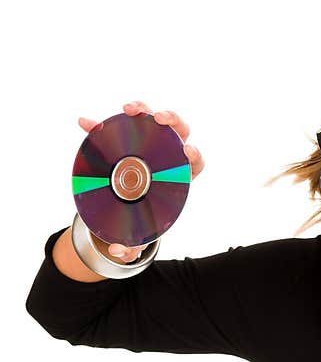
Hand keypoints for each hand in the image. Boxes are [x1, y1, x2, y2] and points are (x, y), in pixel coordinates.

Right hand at [77, 101, 203, 262]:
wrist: (125, 208)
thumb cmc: (143, 218)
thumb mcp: (139, 233)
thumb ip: (132, 245)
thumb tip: (120, 252)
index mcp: (179, 178)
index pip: (194, 163)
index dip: (193, 155)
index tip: (187, 151)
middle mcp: (169, 156)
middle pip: (179, 132)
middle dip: (172, 121)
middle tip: (158, 120)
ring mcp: (150, 143)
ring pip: (152, 120)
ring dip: (142, 111)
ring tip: (128, 110)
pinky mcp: (126, 139)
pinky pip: (116, 127)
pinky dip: (101, 124)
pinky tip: (85, 123)